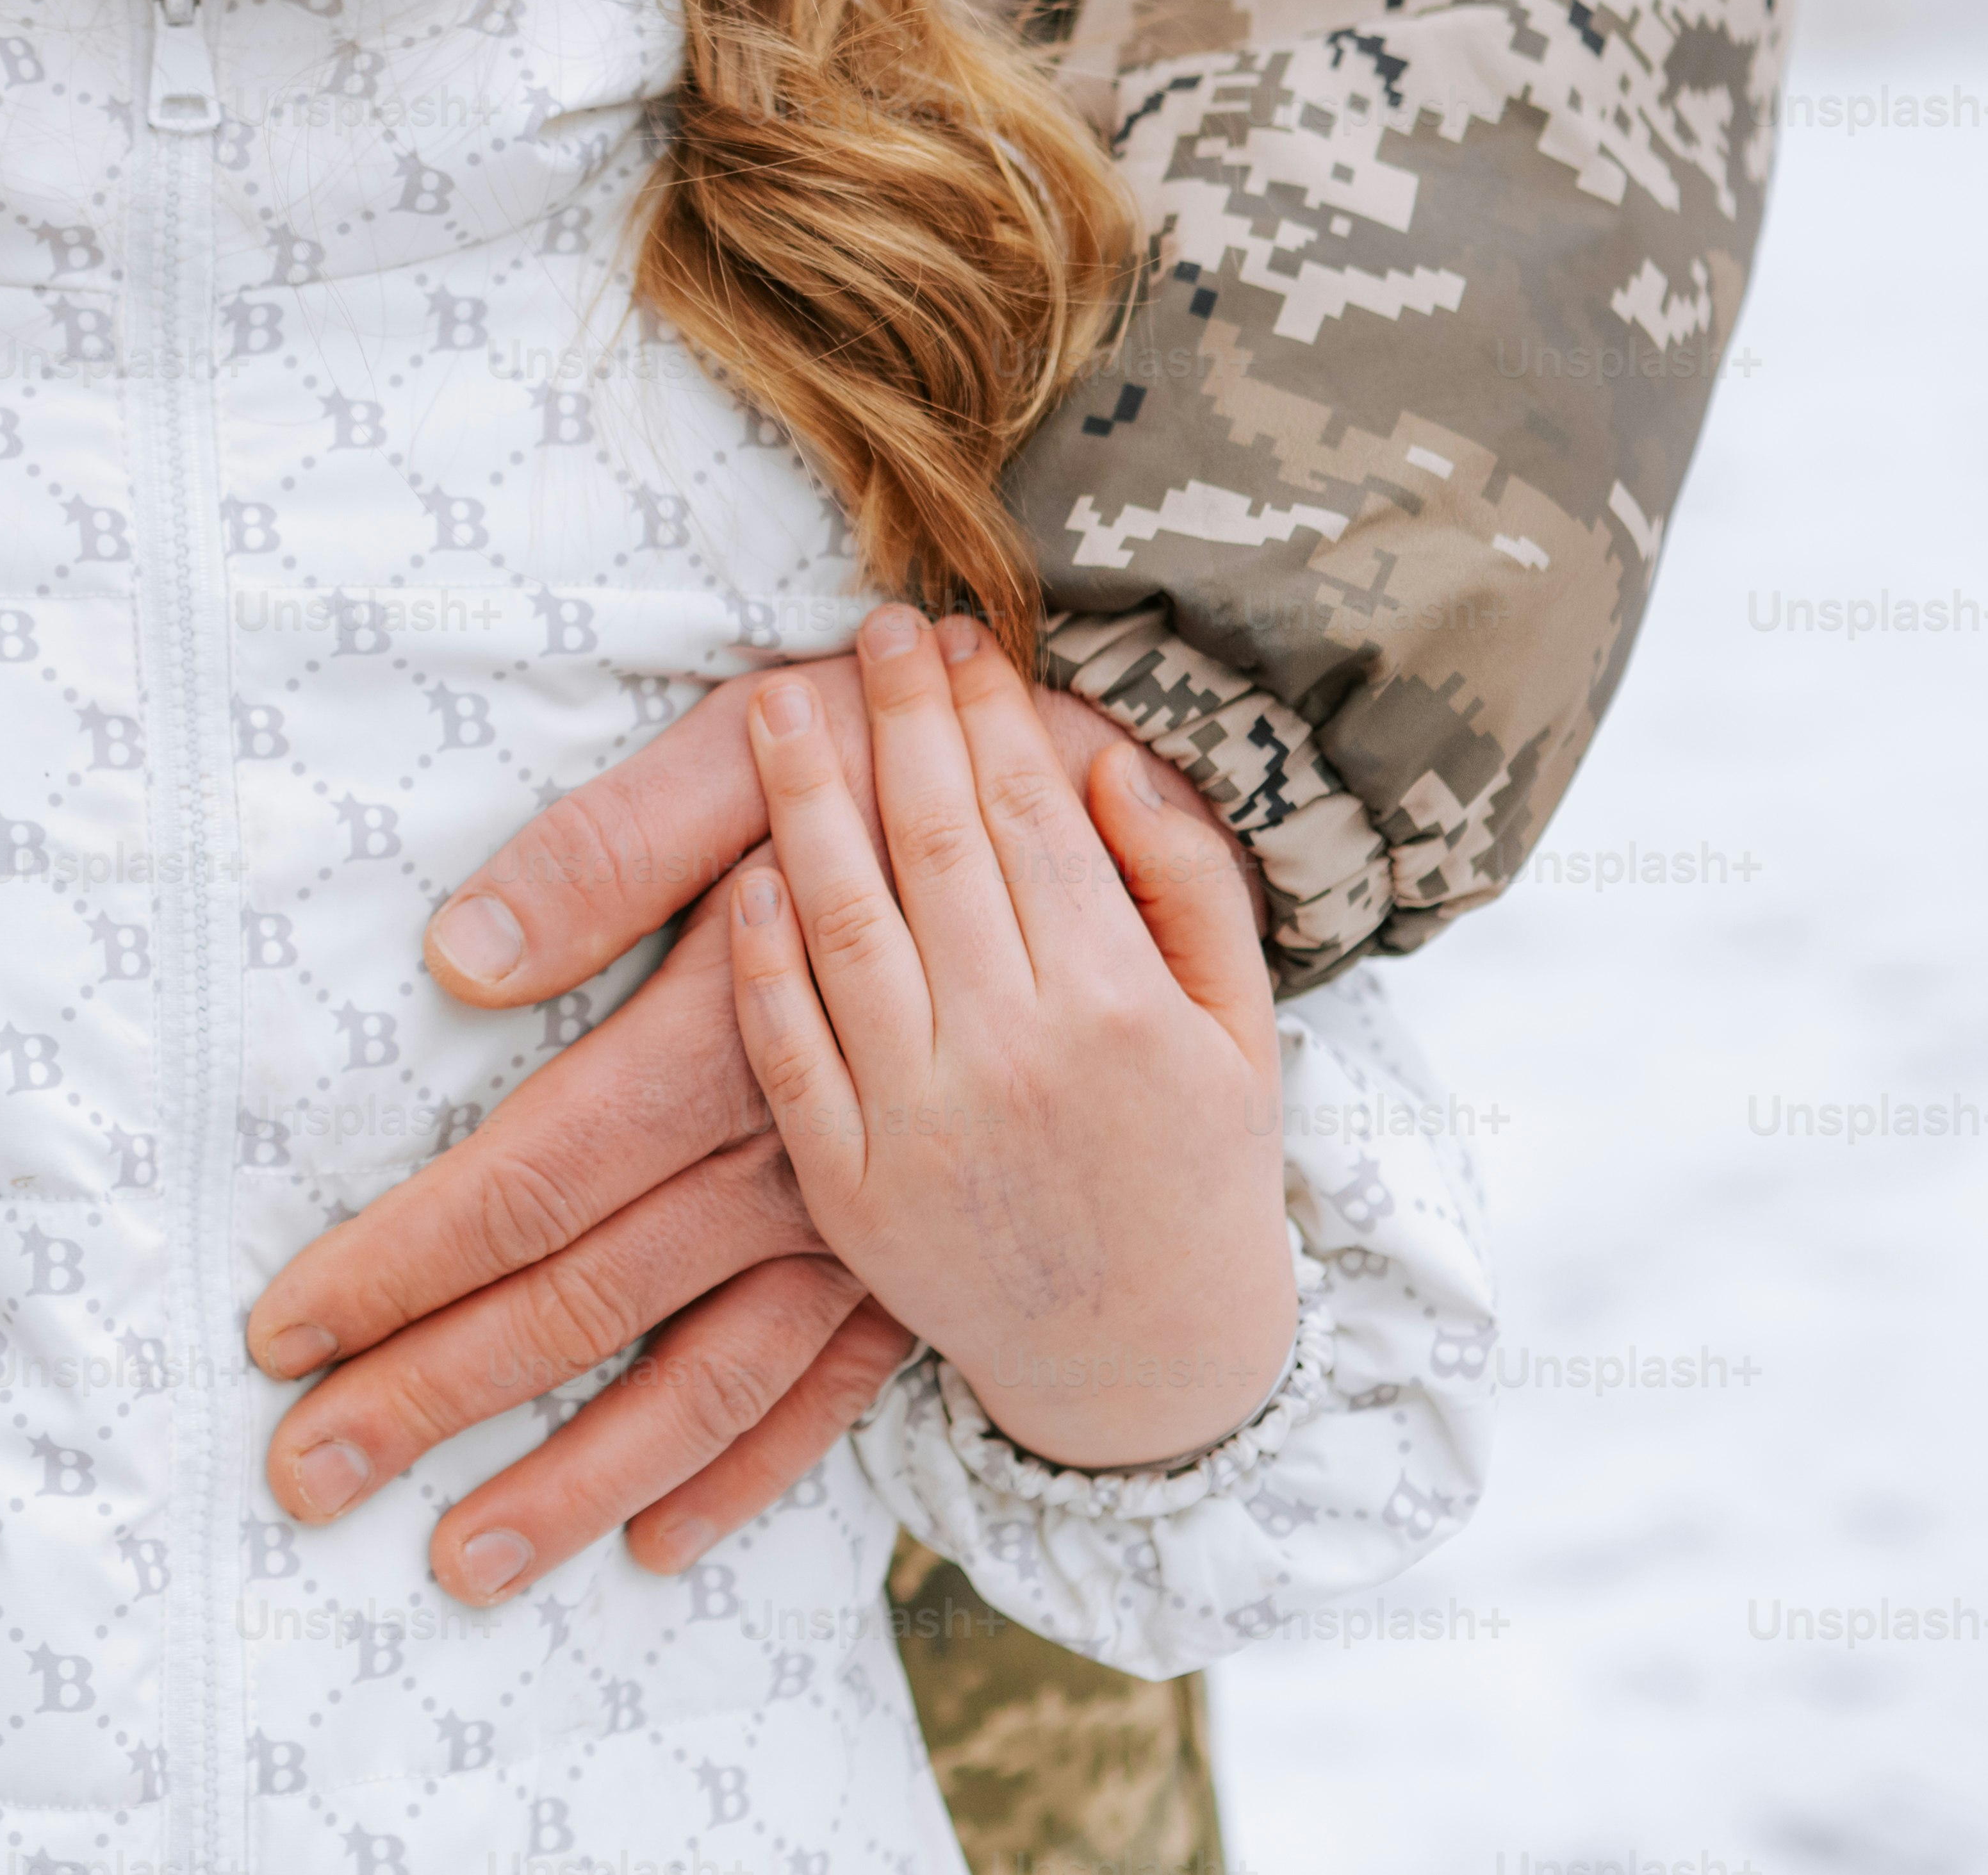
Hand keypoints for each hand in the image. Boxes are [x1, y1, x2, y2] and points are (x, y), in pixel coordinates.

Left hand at [245, 653, 1266, 1596]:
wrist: (1111, 804)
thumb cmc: (900, 752)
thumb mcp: (751, 753)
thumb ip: (614, 850)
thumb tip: (463, 957)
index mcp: (726, 1044)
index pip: (531, 1178)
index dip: (402, 1259)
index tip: (285, 1327)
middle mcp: (788, 1161)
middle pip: (584, 1302)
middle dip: (436, 1395)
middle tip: (307, 1475)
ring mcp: (865, 1225)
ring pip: (699, 1381)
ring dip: (574, 1475)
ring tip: (463, 1564)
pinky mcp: (921, 1253)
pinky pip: (829, 1392)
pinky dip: (746, 1470)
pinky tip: (663, 1538)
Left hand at [731, 604, 1293, 1469]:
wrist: (1146, 1361)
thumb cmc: (1197, 1170)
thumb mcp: (1242, 1028)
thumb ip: (1189, 888)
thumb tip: (1111, 761)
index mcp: (1118, 1009)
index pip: (1029, 817)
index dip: (984, 714)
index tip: (953, 636)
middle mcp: (1014, 1058)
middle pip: (932, 846)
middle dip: (898, 720)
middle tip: (868, 627)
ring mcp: (922, 1126)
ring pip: (844, 928)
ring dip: (803, 803)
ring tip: (776, 705)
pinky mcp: (850, 1190)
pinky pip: (788, 1050)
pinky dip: (760, 956)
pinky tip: (745, 870)